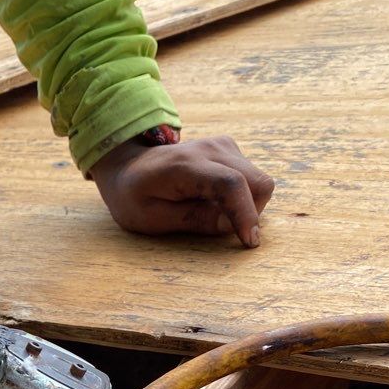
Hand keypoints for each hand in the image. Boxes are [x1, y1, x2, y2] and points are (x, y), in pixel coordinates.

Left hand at [90, 135, 274, 247]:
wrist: (128, 167)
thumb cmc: (135, 196)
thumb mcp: (152, 217)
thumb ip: (192, 219)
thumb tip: (230, 225)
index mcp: (186, 165)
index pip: (230, 184)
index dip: (246, 214)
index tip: (250, 242)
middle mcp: (210, 149)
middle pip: (258, 182)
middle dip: (251, 213)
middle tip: (222, 228)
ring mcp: (222, 146)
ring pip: (260, 181)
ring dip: (246, 205)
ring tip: (210, 211)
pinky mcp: (228, 149)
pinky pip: (251, 178)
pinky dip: (241, 195)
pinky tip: (213, 200)